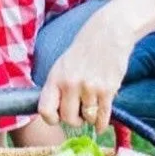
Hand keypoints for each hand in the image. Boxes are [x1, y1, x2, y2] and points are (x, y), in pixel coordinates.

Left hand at [38, 6, 136, 133]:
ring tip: (92, 107)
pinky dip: (101, 123)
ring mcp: (90, 87)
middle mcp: (71, 83)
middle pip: (68, 118)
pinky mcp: (108, 90)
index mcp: (56, 77)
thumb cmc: (84, 49)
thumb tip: (54, 112)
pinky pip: (102, 116)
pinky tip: (100, 122)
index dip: (51, 118)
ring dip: (90, 117)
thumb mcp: (62, 65)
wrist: (109, 33)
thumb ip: (57, 87)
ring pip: (87, 118)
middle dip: (74, 120)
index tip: (58, 117)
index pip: (45, 110)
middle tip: (79, 114)